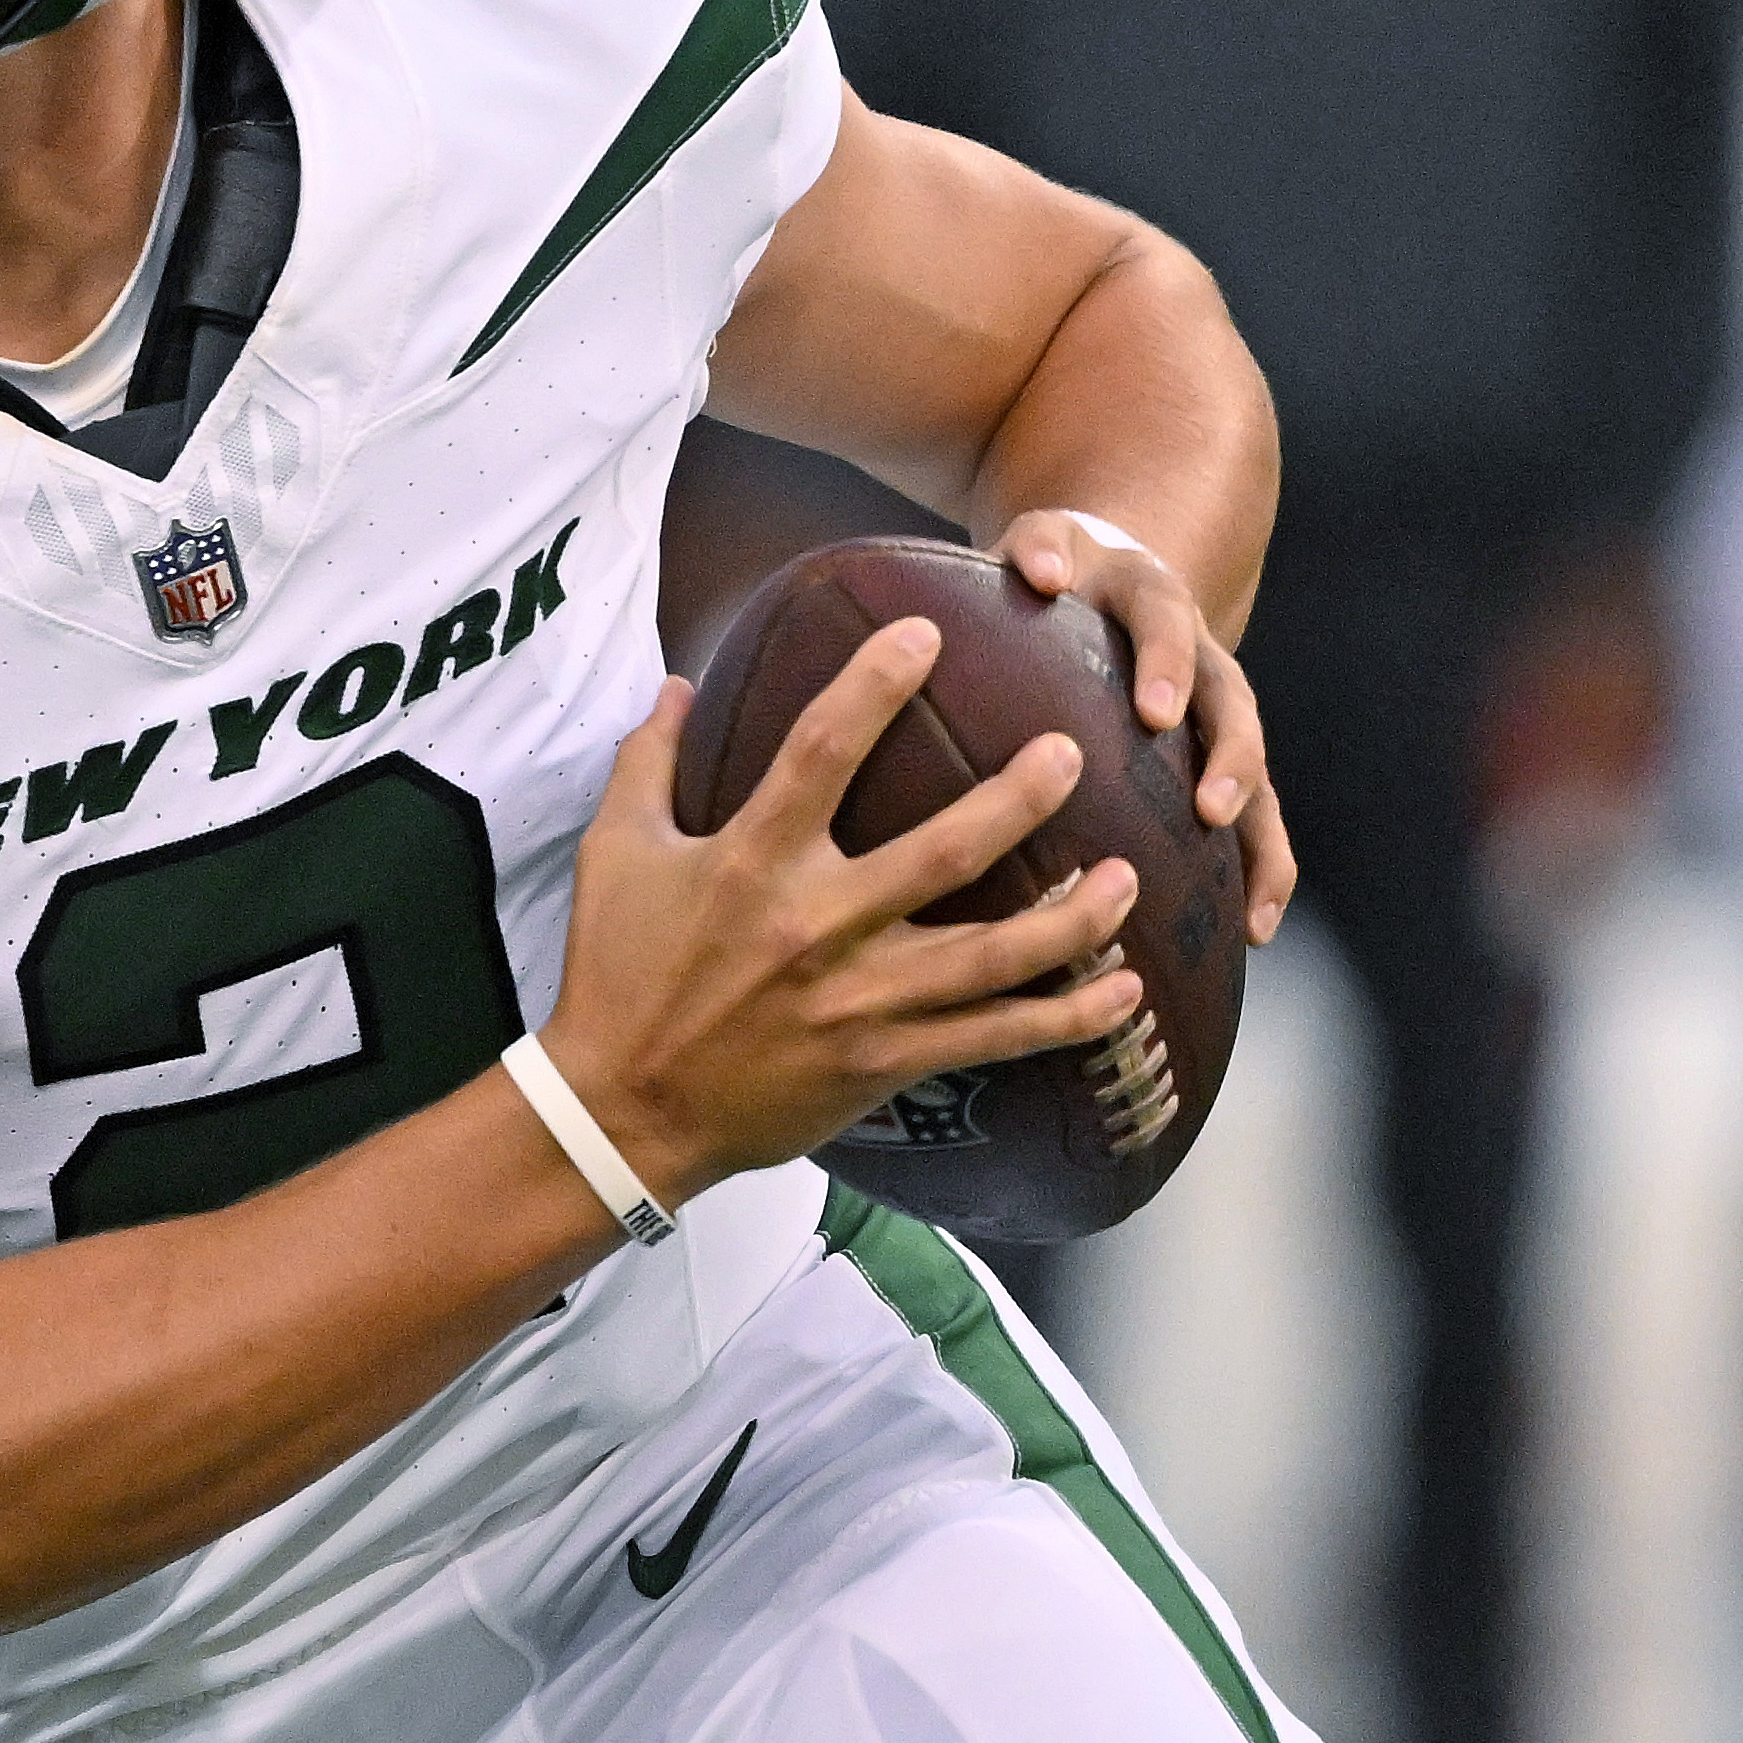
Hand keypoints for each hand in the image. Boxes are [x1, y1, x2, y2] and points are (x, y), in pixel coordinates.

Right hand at [543, 623, 1148, 1205]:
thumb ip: (647, 761)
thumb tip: (680, 683)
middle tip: (1072, 752)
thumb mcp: (614, 854)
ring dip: (1072, 918)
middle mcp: (817, 925)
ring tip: (1128, 877)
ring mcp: (860, 1000)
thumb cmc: (615, 975)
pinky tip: (1124, 991)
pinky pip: (994, 1039)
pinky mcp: (883, 1061)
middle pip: (945, 851)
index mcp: (751, 860)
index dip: (875, 684)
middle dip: (1019, 797)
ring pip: (994, 955)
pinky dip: (1066, 1018)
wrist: (621, 1110)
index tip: (927, 633)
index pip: (821, 750)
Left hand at [1002, 506, 1298, 942]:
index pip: (1166, 626)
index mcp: (1155, 600)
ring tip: (1251, 908)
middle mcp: (1203, 658)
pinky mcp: (1221, 763)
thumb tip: (1044, 574)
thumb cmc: (1057, 568)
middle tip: (1210, 808)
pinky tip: (1253, 933)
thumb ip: (1038, 548)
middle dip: (1228, 759)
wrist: (1110, 574)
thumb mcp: (1043, 542)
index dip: (1165, 666)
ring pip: (1259, 775)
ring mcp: (1219, 715)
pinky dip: (1262, 872)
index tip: (1155, 713)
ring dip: (1257, 839)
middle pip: (1233, 707)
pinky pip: (1256, 820)